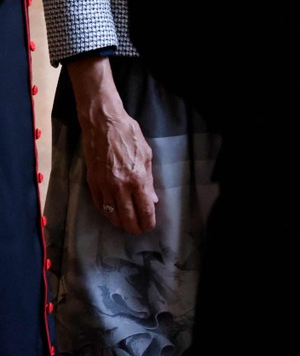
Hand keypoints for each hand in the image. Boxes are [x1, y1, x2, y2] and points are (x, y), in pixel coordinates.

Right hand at [69, 58, 157, 233]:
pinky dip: (105, 212)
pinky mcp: (91, 182)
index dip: (147, 221)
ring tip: (125, 225)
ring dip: (119, 222)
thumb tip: (152, 200)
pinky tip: (110, 214)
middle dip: (133, 227)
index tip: (149, 227)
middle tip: (138, 231)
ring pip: (110, 213)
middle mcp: (119, 186)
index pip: (144, 209)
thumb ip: (149, 180)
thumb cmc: (129, 136)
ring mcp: (103, 185)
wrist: (103, 124)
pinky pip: (98, 204)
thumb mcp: (147, 155)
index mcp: (137, 178)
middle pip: (126, 216)